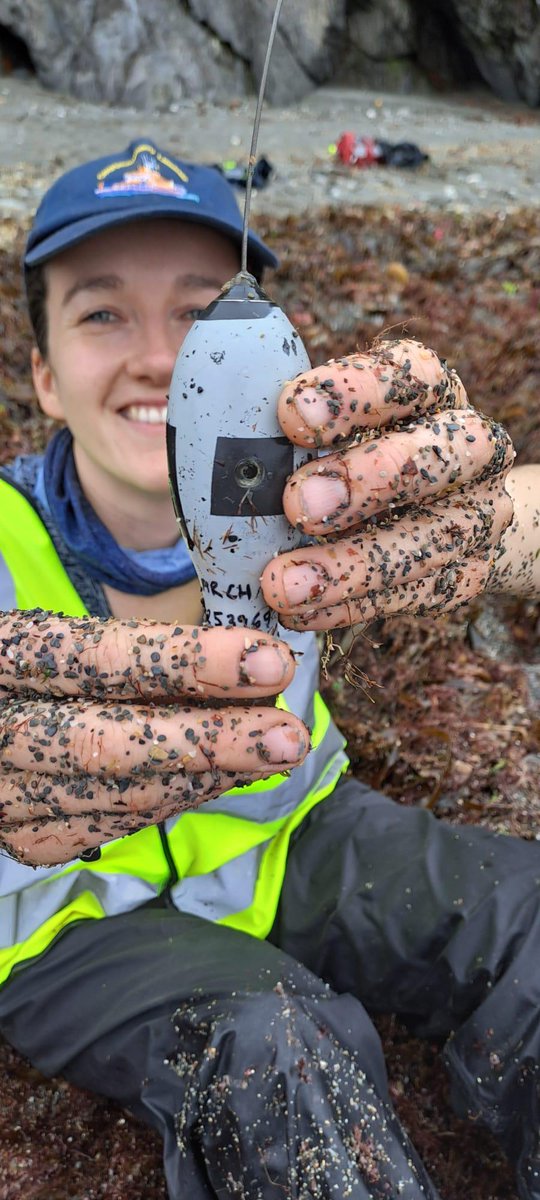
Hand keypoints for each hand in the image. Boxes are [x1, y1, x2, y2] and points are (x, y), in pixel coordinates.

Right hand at [0, 612, 307, 865]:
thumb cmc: (37, 670)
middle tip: (290, 734)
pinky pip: (117, 823)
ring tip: (274, 752)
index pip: (98, 659)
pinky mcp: (26, 838)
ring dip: (210, 775)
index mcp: (1, 658)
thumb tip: (246, 663)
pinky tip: (227, 776)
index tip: (267, 660)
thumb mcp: (60, 640)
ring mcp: (6, 796)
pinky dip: (179, 798)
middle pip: (109, 743)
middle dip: (212, 739)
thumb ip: (132, 649)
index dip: (189, 662)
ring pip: (119, 794)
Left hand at [261, 339, 514, 628]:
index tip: (290, 414)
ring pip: (431, 539)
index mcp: (429, 389)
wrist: (433, 513)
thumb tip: (227, 445)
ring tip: (282, 582)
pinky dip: (354, 605)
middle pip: (440, 456)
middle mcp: (470, 446)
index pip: (408, 375)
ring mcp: (478, 513)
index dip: (353, 393)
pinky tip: (301, 611)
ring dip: (352, 564)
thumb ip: (287, 431)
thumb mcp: (323, 429)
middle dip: (366, 481)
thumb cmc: (350, 457)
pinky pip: (416, 594)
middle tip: (295, 505)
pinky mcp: (467, 573)